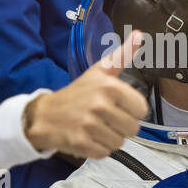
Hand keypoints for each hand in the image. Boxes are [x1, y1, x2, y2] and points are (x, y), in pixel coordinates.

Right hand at [24, 31, 148, 158]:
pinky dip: (98, 149)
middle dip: (121, 126)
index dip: (131, 111)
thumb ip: (121, 55)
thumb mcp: (99, 71)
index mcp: (109, 86)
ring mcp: (89, 125)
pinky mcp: (81, 143)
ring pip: (120, 142)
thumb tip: (139, 35)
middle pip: (133, 128)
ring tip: (95, 127)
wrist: (45, 114)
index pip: (142, 110)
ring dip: (109, 138)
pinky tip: (88, 137)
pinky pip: (105, 153)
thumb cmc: (77, 93)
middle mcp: (100, 105)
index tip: (117, 106)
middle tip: (104, 118)